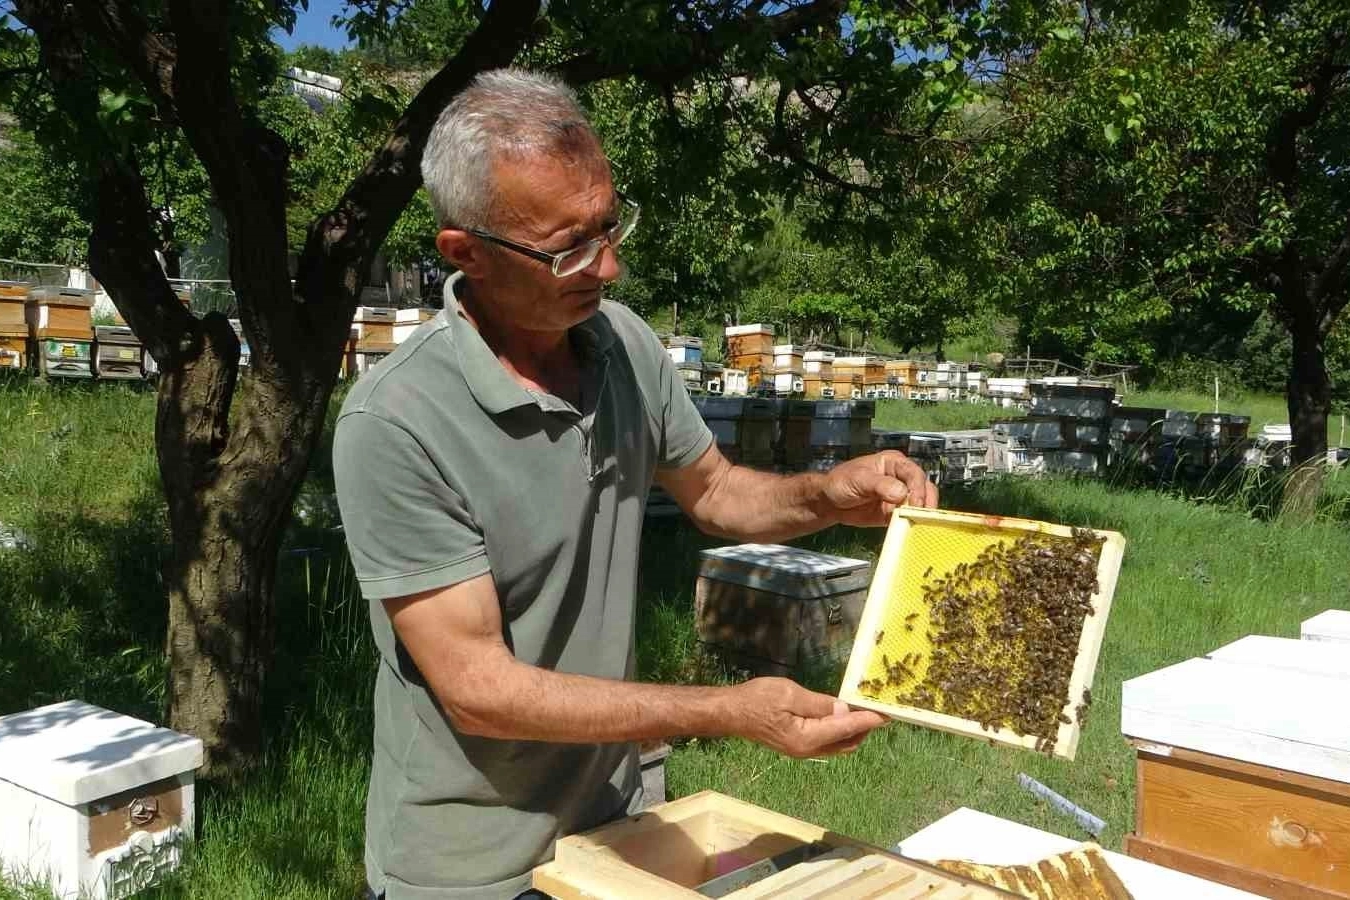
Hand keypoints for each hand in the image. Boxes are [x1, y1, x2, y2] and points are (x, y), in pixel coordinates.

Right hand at [731, 677, 887, 757]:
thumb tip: (845, 710)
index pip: (846, 729)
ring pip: (839, 745)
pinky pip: (828, 742)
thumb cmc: (757, 700)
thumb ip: (819, 704)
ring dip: (854, 731)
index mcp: (807, 738)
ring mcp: (803, 750)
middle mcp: (808, 750)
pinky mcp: (798, 746)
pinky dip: (840, 732)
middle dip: (865, 728)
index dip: (868, 720)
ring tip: (866, 712)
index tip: (887, 713)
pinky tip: (843, 717)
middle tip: (879, 709)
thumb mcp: (789, 694)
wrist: (731, 713)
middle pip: (847, 742)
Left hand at [817, 451, 938, 526]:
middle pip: (924, 488)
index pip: (913, 473)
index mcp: (893, 463)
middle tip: (919, 515)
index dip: (918, 487)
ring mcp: (900, 497)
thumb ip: (879, 484)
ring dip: (921, 514)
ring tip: (916, 523)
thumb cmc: (841, 482)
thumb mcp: (858, 479)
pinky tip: (910, 529)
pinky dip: (912, 524)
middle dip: (924, 502)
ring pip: (921, 504)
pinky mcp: (896, 513)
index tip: (915, 502)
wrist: (830, 502)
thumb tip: (901, 493)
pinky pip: (910, 519)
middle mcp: (901, 478)